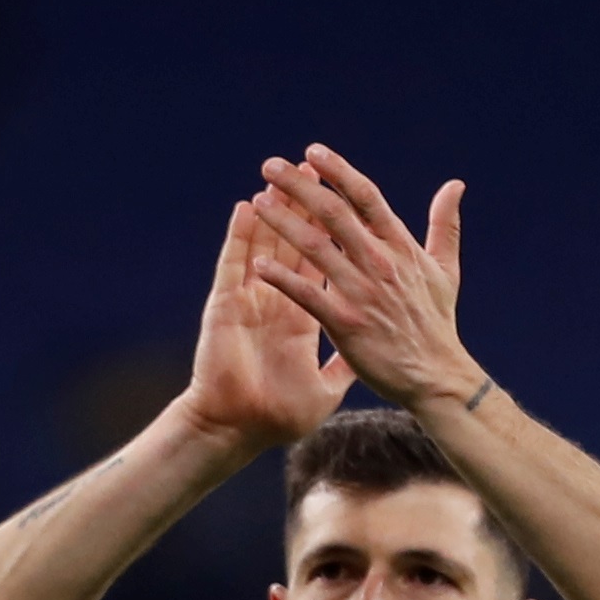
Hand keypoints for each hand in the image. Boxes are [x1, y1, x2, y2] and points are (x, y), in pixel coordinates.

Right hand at [181, 196, 360, 461]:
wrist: (238, 432)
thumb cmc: (278, 417)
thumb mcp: (327, 388)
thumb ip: (347, 364)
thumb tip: (373, 353)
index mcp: (306, 316)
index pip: (325, 263)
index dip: (335, 232)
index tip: (348, 200)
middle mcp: (278, 301)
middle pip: (296, 243)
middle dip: (307, 205)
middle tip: (316, 167)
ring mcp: (251, 301)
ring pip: (264, 244)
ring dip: (273, 209)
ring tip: (281, 175)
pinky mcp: (227, 308)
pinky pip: (233, 265)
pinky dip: (239, 237)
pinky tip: (245, 210)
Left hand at [243, 146, 483, 412]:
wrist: (437, 377)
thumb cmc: (437, 323)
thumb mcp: (445, 269)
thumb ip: (445, 225)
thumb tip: (455, 185)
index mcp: (401, 247)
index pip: (366, 197)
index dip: (338, 171)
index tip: (312, 152)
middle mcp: (380, 263)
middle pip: (334, 212)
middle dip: (300, 186)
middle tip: (270, 166)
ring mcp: (362, 292)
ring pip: (315, 247)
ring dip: (283, 222)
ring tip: (258, 202)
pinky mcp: (346, 323)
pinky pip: (307, 295)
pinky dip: (282, 279)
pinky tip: (258, 264)